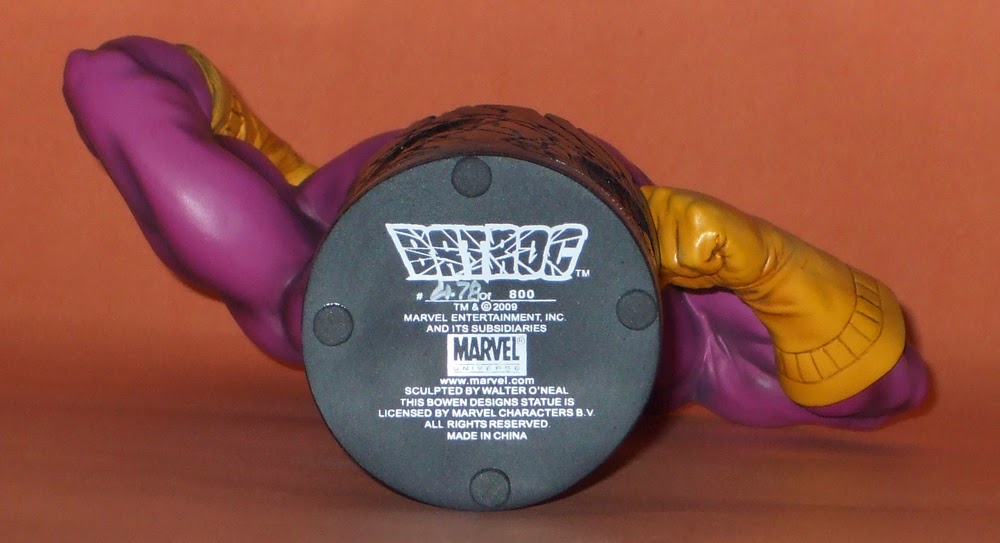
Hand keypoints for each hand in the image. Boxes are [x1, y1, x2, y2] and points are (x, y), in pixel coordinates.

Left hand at [640, 186, 787, 290]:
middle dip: (672, 266)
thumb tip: (620, 272)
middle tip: (695, 254)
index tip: (674, 254)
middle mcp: (659, 198)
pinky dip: (706, 265)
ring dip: (690, 266)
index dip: (651, 260)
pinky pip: (689, 260)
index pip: (626, 241)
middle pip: (648, 255)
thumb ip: (643, 257)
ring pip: (668, 260)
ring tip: (707, 252)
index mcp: (646, 204)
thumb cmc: (706, 260)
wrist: (752, 258)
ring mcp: (679, 203)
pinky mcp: (699, 215)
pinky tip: (718, 252)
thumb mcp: (666, 261)